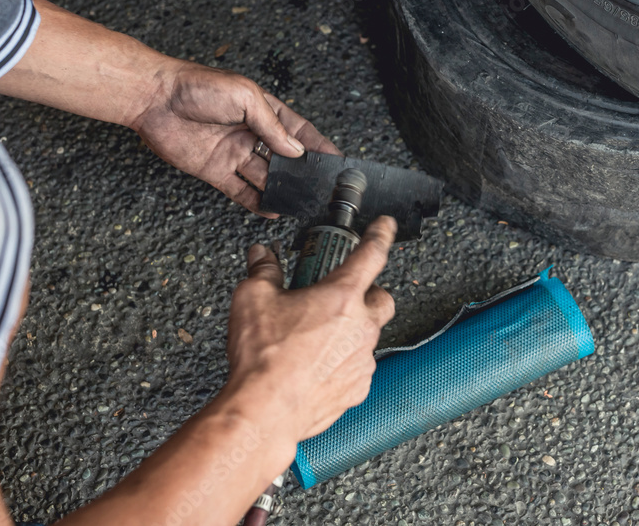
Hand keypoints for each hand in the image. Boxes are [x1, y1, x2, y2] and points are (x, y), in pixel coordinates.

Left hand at [130, 61, 339, 214]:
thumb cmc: (197, 86)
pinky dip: (257, 202)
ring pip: (265, 177)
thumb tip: (295, 150)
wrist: (154, 98)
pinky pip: (241, 191)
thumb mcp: (244, 97)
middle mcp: (250, 133)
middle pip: (283, 158)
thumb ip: (271, 126)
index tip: (335, 160)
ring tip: (300, 204)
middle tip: (320, 188)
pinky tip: (272, 210)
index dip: (317, 145)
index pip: (298, 131)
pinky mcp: (215, 171)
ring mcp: (234, 153)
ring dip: (282, 190)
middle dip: (302, 173)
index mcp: (262, 110)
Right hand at [224, 217, 396, 442]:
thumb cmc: (263, 359)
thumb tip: (263, 257)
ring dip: (351, 330)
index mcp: (342, 297)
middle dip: (367, 293)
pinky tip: (317, 364)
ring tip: (318, 336)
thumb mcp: (253, 299)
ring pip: (369, 335)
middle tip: (339, 296)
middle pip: (382, 299)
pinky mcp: (358, 388)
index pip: (372, 254)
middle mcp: (361, 327)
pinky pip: (359, 366)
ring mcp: (363, 360)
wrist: (264, 412)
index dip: (381, 234)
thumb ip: (264, 271)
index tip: (385, 226)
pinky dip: (344, 361)